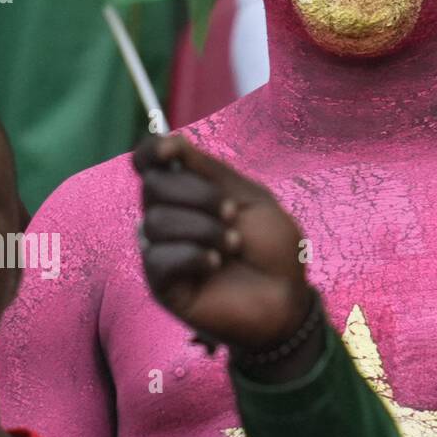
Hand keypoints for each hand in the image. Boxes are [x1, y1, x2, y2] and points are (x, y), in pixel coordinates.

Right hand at [134, 135, 310, 353]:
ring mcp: (163, 251)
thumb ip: (210, 171)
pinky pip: (158, 257)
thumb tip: (169, 141)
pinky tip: (215, 266)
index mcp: (188, 193)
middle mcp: (169, 218)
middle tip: (230, 214)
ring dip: (204, 229)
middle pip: (152, 186)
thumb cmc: (273, 248)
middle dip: (198, 194)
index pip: (148, 163)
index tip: (172, 148)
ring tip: (232, 246)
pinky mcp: (161, 284)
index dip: (152, 150)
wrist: (287, 296)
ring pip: (155, 221)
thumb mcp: (249, 198)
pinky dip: (193, 256)